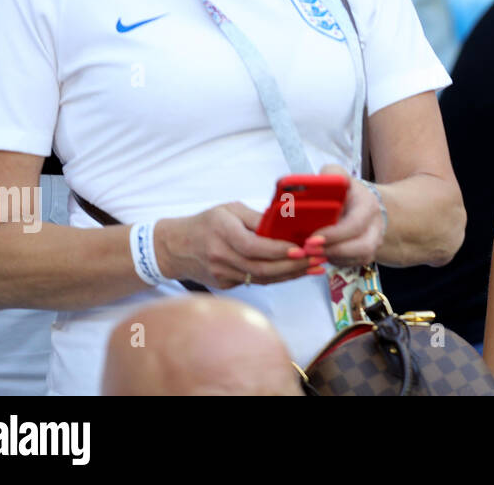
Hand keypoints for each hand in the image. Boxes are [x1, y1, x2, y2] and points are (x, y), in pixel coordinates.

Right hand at [158, 203, 310, 288]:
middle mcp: (221, 257)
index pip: (254, 247)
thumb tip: (286, 222)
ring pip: (261, 278)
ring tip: (315, 267)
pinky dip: (277, 278)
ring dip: (290, 274)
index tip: (302, 248)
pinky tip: (296, 272)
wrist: (174, 248)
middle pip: (261, 267)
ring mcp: (222, 274)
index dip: (279, 250)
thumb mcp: (230, 210)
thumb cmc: (206, 223)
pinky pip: (255, 282)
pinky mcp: (225, 284)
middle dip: (293, 265)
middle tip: (318, 259)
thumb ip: (257, 217)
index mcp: (222, 233)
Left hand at [308, 164, 386, 269]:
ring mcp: (375, 241)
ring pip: (359, 259)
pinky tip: (322, 254)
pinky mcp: (367, 254)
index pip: (355, 224)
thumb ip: (328, 176)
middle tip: (308, 249)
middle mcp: (376, 225)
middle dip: (333, 250)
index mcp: (368, 205)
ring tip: (312, 253)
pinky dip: (337, 261)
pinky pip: (354, 264)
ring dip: (334, 257)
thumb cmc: (345, 190)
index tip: (311, 238)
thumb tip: (311, 184)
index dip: (334, 235)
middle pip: (362, 247)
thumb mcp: (338, 176)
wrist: (362, 203)